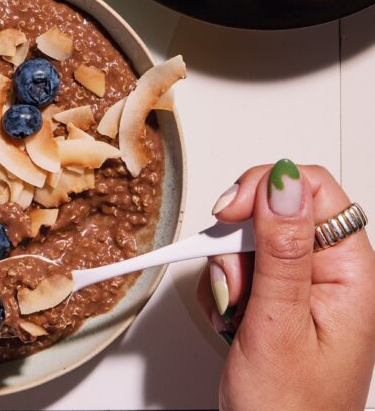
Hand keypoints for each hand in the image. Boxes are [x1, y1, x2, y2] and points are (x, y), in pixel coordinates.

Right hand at [197, 160, 374, 409]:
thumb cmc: (289, 408)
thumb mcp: (278, 324)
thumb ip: (282, 250)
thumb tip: (284, 183)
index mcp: (350, 272)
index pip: (312, 189)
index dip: (265, 190)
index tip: (229, 216)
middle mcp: (331, 273)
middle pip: (273, 212)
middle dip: (237, 245)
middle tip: (236, 286)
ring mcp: (302, 286)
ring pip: (248, 242)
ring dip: (226, 273)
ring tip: (236, 314)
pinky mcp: (277, 298)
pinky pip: (238, 269)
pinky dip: (222, 290)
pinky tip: (232, 319)